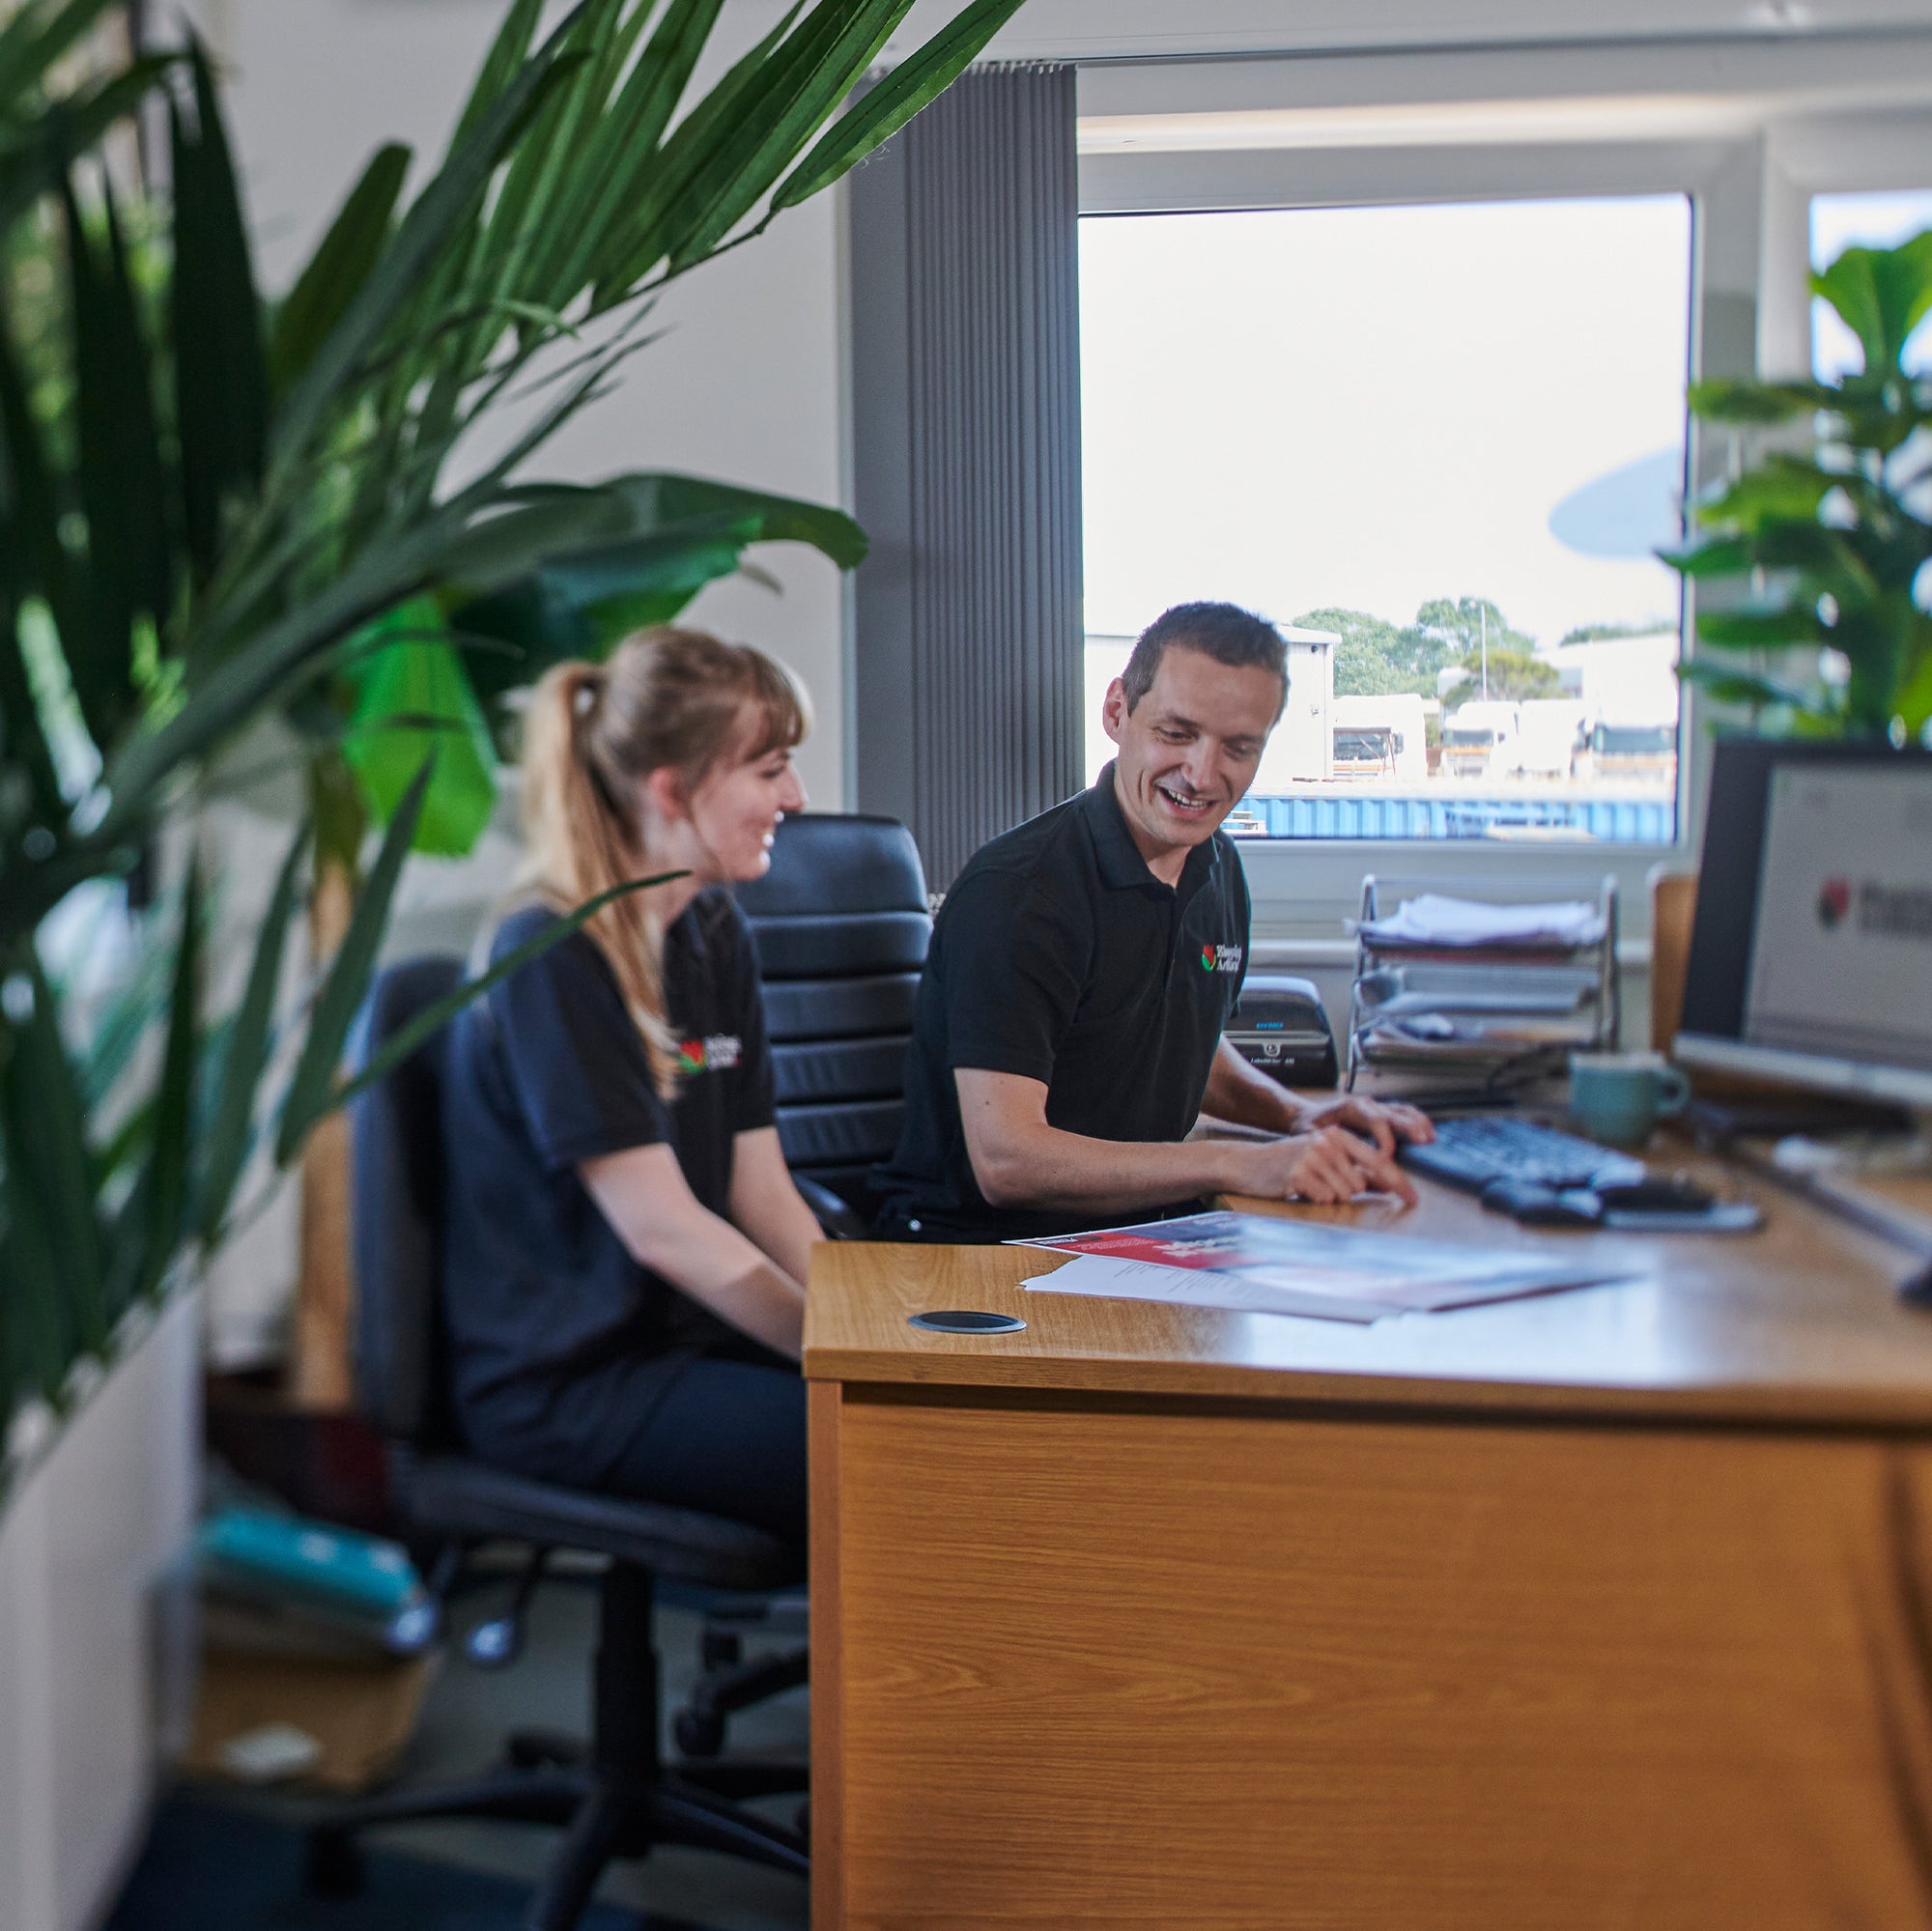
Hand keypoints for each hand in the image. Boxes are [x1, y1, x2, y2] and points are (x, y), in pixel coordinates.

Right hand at [1225, 1126, 1418, 1208]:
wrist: (1249, 1164)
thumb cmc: (1289, 1164)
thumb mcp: (1324, 1160)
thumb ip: (1355, 1170)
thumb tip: (1386, 1184)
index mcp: (1338, 1135)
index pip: (1378, 1161)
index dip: (1398, 1182)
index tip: (1413, 1198)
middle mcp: (1328, 1142)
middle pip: (1360, 1183)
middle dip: (1347, 1191)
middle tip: (1323, 1184)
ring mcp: (1313, 1157)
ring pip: (1344, 1193)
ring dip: (1330, 1196)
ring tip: (1311, 1185)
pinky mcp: (1299, 1174)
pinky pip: (1324, 1199)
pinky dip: (1316, 1200)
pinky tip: (1301, 1189)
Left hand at [1293, 1093, 1433, 1157]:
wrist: (1306, 1116)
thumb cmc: (1308, 1127)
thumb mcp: (1309, 1135)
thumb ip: (1319, 1142)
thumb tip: (1330, 1150)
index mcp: (1350, 1107)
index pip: (1373, 1119)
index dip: (1383, 1137)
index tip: (1386, 1156)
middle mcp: (1366, 1104)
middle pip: (1393, 1112)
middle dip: (1409, 1126)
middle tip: (1423, 1140)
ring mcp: (1375, 1107)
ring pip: (1402, 1110)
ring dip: (1418, 1123)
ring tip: (1430, 1138)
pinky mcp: (1381, 1114)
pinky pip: (1404, 1114)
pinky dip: (1417, 1122)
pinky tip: (1428, 1134)